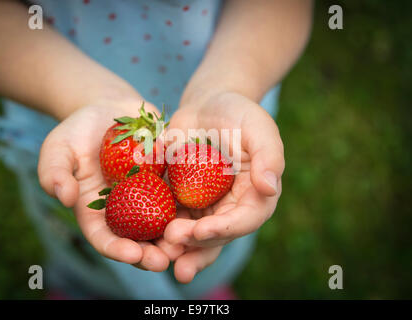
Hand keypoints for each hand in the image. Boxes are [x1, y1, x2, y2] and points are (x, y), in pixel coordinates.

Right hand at [38, 99, 183, 271]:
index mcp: (95, 211)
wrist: (109, 109)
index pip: (105, 237)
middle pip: (137, 239)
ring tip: (188, 245)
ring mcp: (147, 197)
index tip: (133, 255)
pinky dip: (190, 209)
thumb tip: (64, 198)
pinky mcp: (167, 182)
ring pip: (163, 224)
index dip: (118, 249)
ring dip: (175, 239)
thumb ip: (54, 172)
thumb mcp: (58, 147)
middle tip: (165, 261)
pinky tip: (204, 215)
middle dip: (151, 254)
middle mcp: (124, 210)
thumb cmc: (77, 130)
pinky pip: (181, 197)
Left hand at [164, 91, 284, 282]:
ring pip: (193, 236)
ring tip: (157, 255)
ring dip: (176, 248)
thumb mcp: (258, 127)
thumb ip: (268, 155)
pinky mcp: (182, 201)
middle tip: (172, 242)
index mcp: (255, 196)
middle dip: (195, 245)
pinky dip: (158, 231)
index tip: (201, 231)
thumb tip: (270, 188)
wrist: (206, 106)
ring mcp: (206, 207)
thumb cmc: (237, 113)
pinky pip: (171, 219)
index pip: (244, 220)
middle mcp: (231, 208)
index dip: (224, 229)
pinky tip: (143, 238)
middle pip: (216, 236)